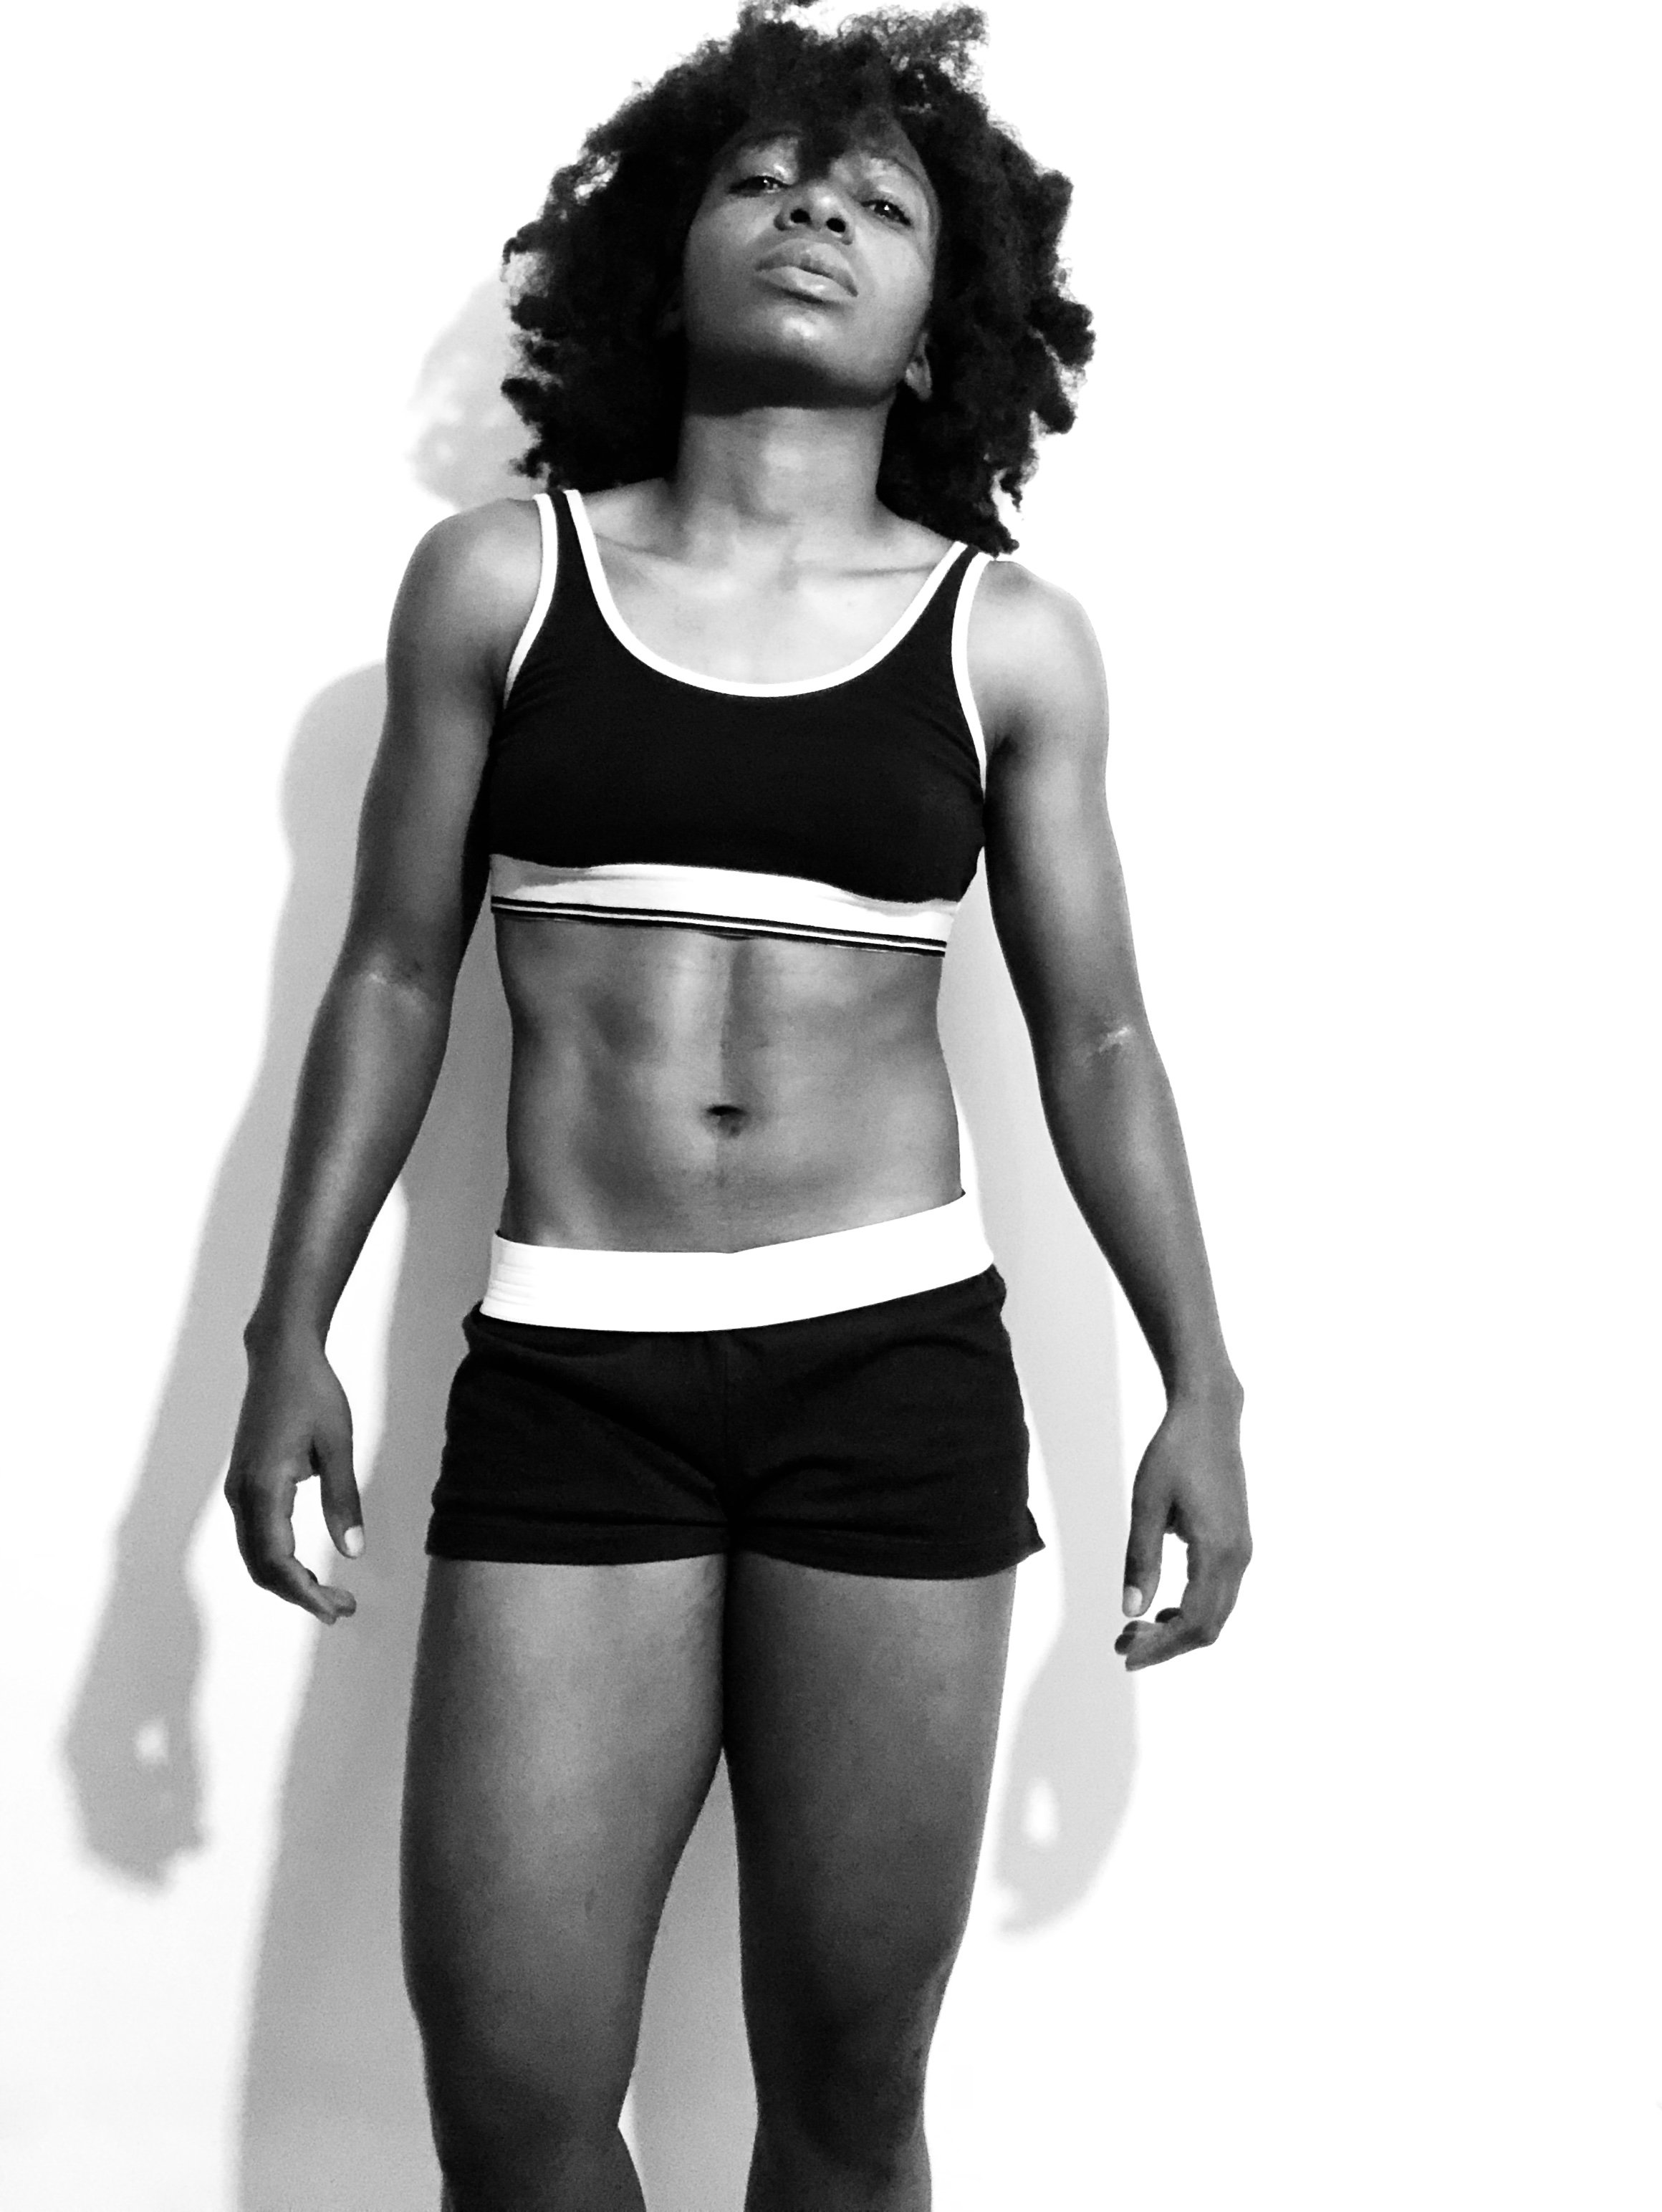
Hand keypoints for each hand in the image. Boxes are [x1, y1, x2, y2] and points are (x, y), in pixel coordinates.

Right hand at [224, 1335, 361, 1622]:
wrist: (280, 1357)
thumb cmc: (313, 1394)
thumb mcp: (338, 1445)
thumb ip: (343, 1499)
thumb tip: (352, 1553)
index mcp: (264, 1487)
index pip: (277, 1561)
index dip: (304, 1593)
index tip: (336, 1610)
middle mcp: (243, 1494)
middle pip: (262, 1567)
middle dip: (300, 1595)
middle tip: (343, 1609)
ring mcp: (240, 1489)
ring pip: (255, 1555)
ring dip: (289, 1581)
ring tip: (330, 1595)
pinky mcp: (245, 1483)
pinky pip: (255, 1537)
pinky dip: (279, 1561)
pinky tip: (308, 1568)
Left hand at [1114, 1389, 1249, 1669]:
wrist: (1209, 1416)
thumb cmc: (1173, 1453)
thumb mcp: (1146, 1503)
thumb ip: (1140, 1559)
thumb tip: (1130, 1612)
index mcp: (1217, 1550)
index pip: (1194, 1622)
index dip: (1161, 1648)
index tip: (1125, 1655)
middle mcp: (1237, 1556)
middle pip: (1208, 1627)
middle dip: (1166, 1645)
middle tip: (1121, 1644)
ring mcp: (1242, 1550)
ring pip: (1217, 1613)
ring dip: (1177, 1629)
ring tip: (1134, 1630)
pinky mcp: (1237, 1542)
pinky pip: (1219, 1593)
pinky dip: (1192, 1611)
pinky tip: (1162, 1609)